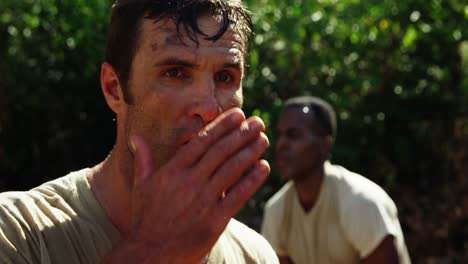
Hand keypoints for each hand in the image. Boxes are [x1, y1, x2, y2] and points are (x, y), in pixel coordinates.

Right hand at [105, 108, 269, 262]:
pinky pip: (238, 195)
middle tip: (258, 122)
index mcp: (172, 171)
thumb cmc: (146, 217)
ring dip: (250, 151)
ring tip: (263, 139)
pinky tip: (263, 167)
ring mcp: (203, 201)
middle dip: (242, 133)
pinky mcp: (215, 220)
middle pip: (221, 151)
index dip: (222, 126)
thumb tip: (136, 137)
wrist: (150, 254)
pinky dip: (252, 180)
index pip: (202, 142)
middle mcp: (188, 182)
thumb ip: (143, 159)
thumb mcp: (141, 186)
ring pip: (232, 169)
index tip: (238, 114)